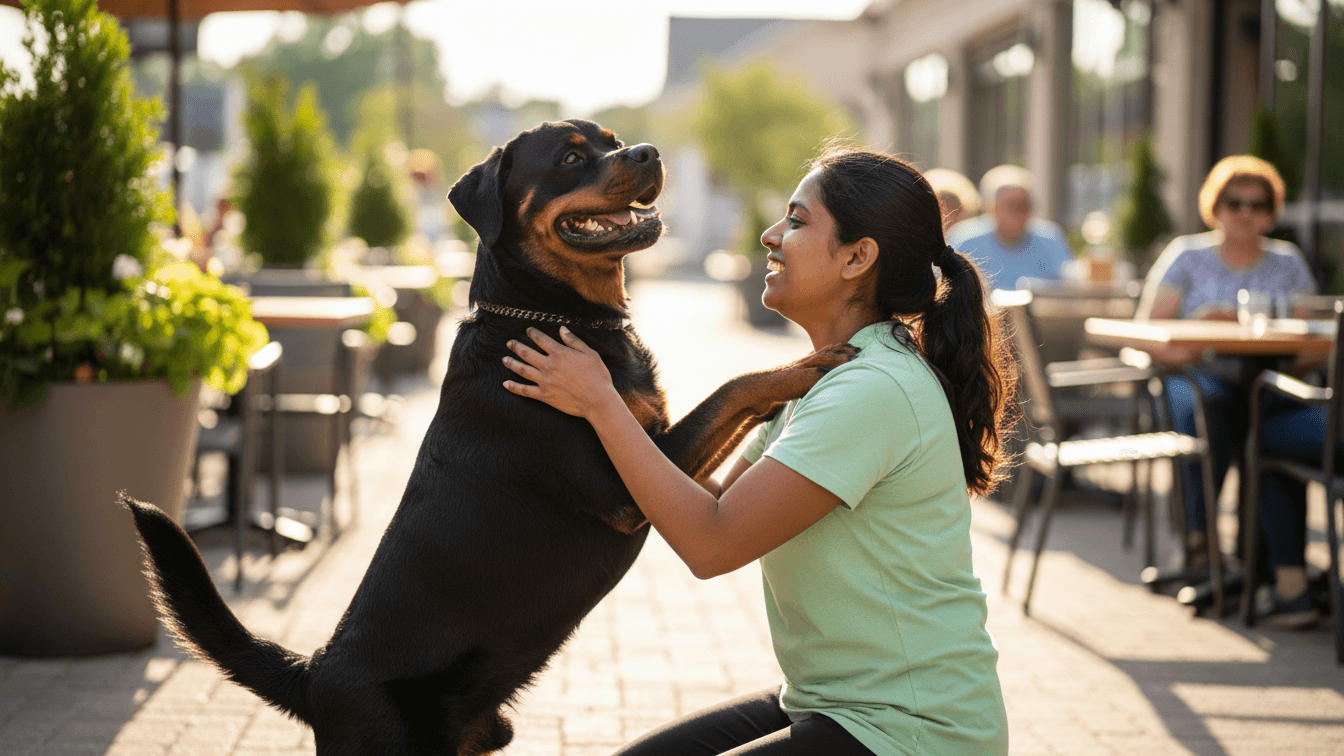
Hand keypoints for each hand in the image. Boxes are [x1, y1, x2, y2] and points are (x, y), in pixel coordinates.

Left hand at [503, 327, 619, 418]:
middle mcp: (548, 365)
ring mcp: (544, 381)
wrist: (597, 401)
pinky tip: (506, 383)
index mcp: (560, 353)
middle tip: (509, 343)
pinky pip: (524, 390)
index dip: (533, 333)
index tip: (528, 330)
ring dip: (511, 363)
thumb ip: (574, 341)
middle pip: (527, 353)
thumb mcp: (590, 354)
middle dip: (516, 346)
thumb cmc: (597, 376)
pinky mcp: (544, 395)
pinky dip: (513, 387)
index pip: (541, 339)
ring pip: (522, 370)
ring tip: (504, 359)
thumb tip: (562, 329)